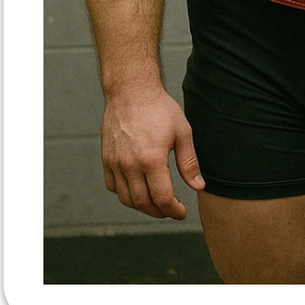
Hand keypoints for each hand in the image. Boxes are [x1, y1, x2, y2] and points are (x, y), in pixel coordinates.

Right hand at [100, 85, 204, 219]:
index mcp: (152, 159)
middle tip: (171, 211)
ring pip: (126, 198)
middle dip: (159, 212)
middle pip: (143, 203)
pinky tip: (137, 190)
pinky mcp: (106, 159)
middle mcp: (130, 165)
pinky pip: (112, 186)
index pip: (162, 198)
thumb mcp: (183, 132)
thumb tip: (198, 186)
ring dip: (142, 206)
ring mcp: (115, 163)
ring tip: (157, 204)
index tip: (181, 213)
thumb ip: (189, 162)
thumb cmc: (160, 109)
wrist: (132, 91)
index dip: (173, 210)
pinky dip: (124, 194)